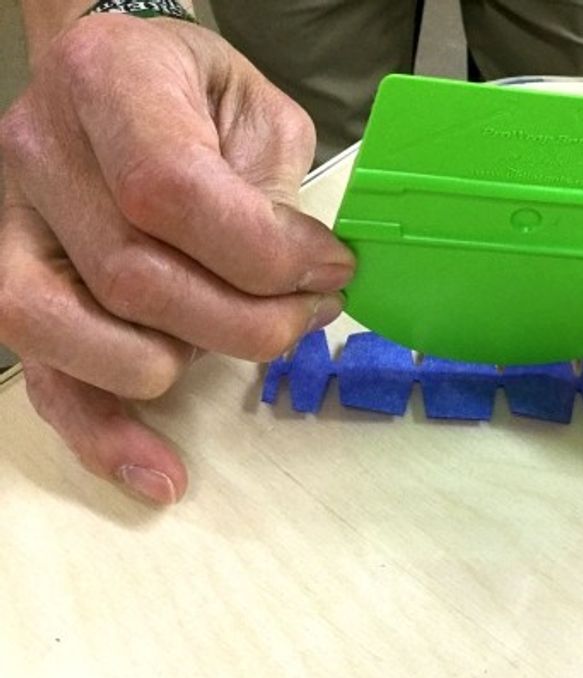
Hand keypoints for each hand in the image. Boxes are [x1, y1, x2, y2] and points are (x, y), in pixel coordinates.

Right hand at [0, 14, 353, 503]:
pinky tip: (158, 472)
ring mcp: (12, 226)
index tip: (328, 270)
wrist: (118, 76)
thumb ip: (277, 191)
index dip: (261, 252)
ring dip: (186, 365)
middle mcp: (42, 152)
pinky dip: (105, 435)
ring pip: (82, 337)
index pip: (170, 191)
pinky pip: (47, 379)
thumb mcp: (260, 111)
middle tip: (311, 313)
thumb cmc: (197, 95)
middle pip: (135, 277)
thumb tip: (303, 280)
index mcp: (109, 81)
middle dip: (247, 320)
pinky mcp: (14, 287)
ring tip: (257, 344)